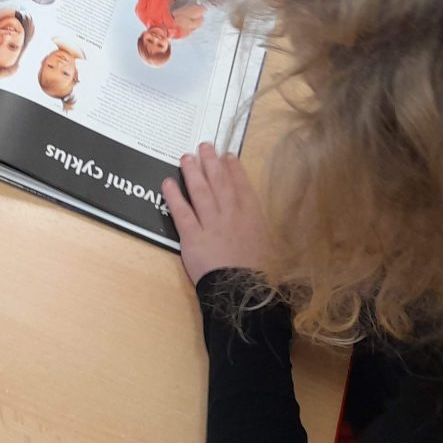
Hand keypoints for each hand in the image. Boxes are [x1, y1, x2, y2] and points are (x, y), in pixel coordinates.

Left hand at [162, 143, 270, 286]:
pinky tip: (168, 183)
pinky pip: (181, 213)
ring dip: (192, 172)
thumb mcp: (274, 249)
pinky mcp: (192, 238)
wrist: (246, 295)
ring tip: (186, 157)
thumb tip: (263, 218)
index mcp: (253, 219)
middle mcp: (231, 217)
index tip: (227, 155)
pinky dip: (174, 196)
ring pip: (200, 192)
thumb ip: (265, 230)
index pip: (242, 188)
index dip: (234, 170)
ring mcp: (211, 225)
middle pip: (219, 184)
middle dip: (211, 163)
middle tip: (204, 146)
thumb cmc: (263, 276)